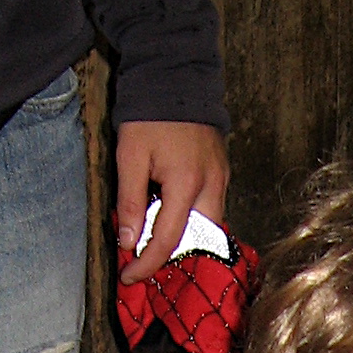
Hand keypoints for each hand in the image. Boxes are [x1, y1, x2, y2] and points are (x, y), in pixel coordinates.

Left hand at [115, 119, 230, 285]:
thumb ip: (129, 202)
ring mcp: (222, 178)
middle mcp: (211, 185)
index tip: (130, 276)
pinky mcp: (223, 171)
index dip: (147, 264)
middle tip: (144, 261)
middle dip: (172, 256)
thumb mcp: (129, 157)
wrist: (175, 76)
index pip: (167, 240)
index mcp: (186, 183)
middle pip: (197, 240)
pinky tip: (172, 218)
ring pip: (208, 227)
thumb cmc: (149, 116)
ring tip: (155, 241)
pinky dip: (192, 221)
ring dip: (184, 239)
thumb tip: (128, 241)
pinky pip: (211, 208)